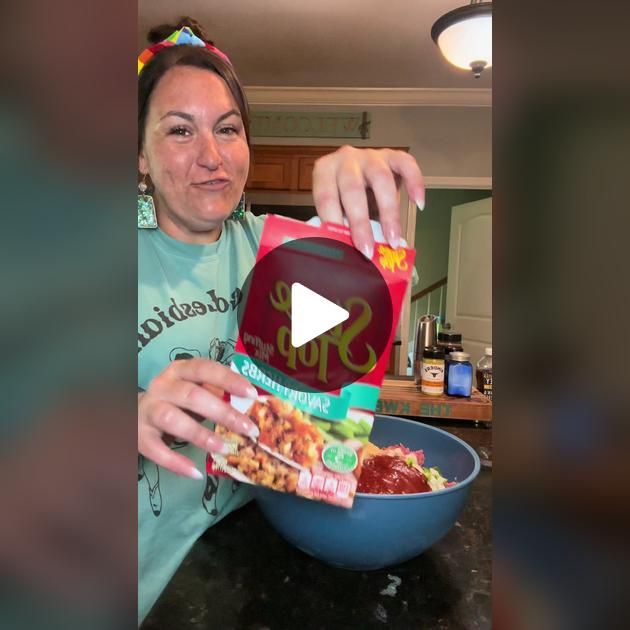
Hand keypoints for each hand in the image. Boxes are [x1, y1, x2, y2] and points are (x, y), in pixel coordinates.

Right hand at [138, 358, 258, 478]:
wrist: (132, 413)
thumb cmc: (174, 400)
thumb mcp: (192, 389)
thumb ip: (215, 393)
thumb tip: (249, 404)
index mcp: (179, 370)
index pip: (205, 369)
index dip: (228, 380)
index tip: (252, 394)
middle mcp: (162, 386)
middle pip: (192, 396)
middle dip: (223, 413)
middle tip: (248, 429)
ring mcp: (148, 410)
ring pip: (173, 420)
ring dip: (201, 435)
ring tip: (224, 448)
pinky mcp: (139, 436)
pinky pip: (157, 450)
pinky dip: (176, 462)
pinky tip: (196, 473)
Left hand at [311, 146, 424, 257]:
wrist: (362, 173)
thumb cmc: (346, 198)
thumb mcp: (339, 210)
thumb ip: (340, 225)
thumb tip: (346, 255)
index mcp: (325, 171)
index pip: (326, 196)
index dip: (333, 221)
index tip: (342, 246)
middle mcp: (346, 158)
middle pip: (353, 188)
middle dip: (360, 223)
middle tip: (367, 250)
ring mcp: (371, 155)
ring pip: (381, 179)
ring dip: (388, 213)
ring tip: (393, 239)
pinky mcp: (393, 155)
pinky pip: (407, 165)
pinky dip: (415, 184)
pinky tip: (418, 204)